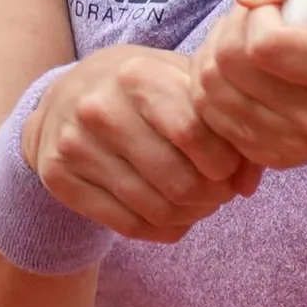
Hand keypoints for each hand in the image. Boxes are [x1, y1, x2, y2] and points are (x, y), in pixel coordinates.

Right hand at [22, 45, 262, 242]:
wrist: (66, 94)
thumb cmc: (142, 88)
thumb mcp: (182, 83)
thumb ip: (224, 123)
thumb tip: (248, 185)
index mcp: (138, 75)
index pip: (192, 132)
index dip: (223, 162)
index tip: (231, 169)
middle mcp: (100, 109)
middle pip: (176, 178)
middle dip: (211, 196)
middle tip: (220, 194)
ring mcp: (74, 145)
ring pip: (152, 207)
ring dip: (189, 216)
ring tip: (201, 205)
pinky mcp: (59, 178)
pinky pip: (124, 225)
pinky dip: (161, 231)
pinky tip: (176, 220)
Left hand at [190, 0, 306, 169]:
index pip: (265, 46)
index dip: (256, 15)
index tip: (274, 6)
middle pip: (228, 66)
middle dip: (229, 29)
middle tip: (251, 18)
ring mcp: (293, 145)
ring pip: (209, 91)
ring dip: (213, 54)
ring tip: (240, 40)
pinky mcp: (270, 157)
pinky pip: (208, 115)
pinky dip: (211, 85)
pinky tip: (237, 71)